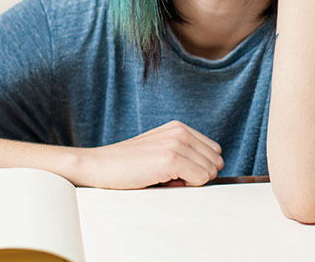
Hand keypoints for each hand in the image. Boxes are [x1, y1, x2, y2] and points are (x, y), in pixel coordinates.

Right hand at [81, 120, 223, 188]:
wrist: (99, 166)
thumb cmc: (127, 166)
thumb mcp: (159, 152)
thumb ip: (184, 155)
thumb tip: (211, 172)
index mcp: (179, 127)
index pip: (214, 151)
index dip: (200, 167)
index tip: (178, 173)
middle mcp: (180, 131)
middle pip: (215, 161)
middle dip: (198, 175)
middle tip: (170, 177)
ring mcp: (176, 143)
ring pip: (210, 171)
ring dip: (192, 181)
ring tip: (165, 178)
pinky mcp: (171, 158)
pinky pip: (201, 178)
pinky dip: (188, 186)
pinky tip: (164, 182)